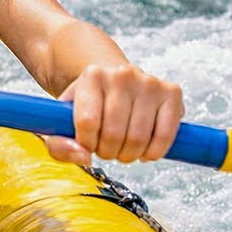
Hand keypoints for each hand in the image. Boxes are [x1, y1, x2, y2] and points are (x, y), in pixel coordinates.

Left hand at [43, 63, 183, 165]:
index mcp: (92, 76)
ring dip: (129, 155)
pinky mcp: (172, 92)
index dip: (87, 143)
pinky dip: (154, 152)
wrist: (114, 82)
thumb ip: (59, 144)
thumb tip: (84, 157)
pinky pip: (165, 135)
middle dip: (108, 152)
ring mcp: (149, 82)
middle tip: (106, 148)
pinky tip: (144, 150)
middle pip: (114, 133)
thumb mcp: (63, 121)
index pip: (88, 122)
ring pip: (138, 138)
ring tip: (122, 148)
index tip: (87, 143)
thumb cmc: (89, 105)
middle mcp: (122, 74)